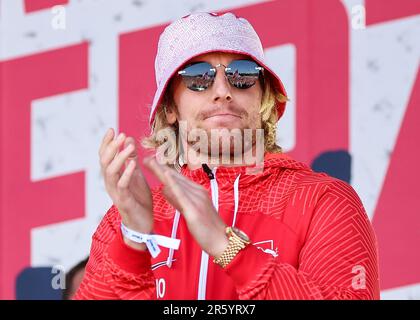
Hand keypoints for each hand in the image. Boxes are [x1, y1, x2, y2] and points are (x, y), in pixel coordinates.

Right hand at [99, 128, 153, 249]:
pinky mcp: (124, 200)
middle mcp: (110, 183)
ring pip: (110, 172)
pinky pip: (122, 185)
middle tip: (121, 134)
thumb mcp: (136, 175)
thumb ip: (132, 159)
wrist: (142, 223)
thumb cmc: (138, 199)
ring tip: (129, 147)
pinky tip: (133, 164)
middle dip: (111, 147)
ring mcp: (116, 192)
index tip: (112, 129)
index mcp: (113, 176)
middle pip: (104, 162)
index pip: (105, 156)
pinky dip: (126, 173)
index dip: (106, 143)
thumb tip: (129, 139)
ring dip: (119, 157)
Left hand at [143, 156, 228, 257]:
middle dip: (160, 167)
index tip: (152, 162)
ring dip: (162, 172)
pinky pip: (182, 195)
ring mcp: (197, 199)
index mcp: (197, 191)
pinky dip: (173, 184)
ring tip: (150, 163)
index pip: (177, 177)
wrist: (220, 240)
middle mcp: (198, 191)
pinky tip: (165, 176)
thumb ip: (176, 199)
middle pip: (176, 177)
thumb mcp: (189, 210)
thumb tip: (164, 188)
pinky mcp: (194, 210)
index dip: (163, 169)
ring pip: (176, 183)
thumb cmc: (206, 228)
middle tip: (146, 158)